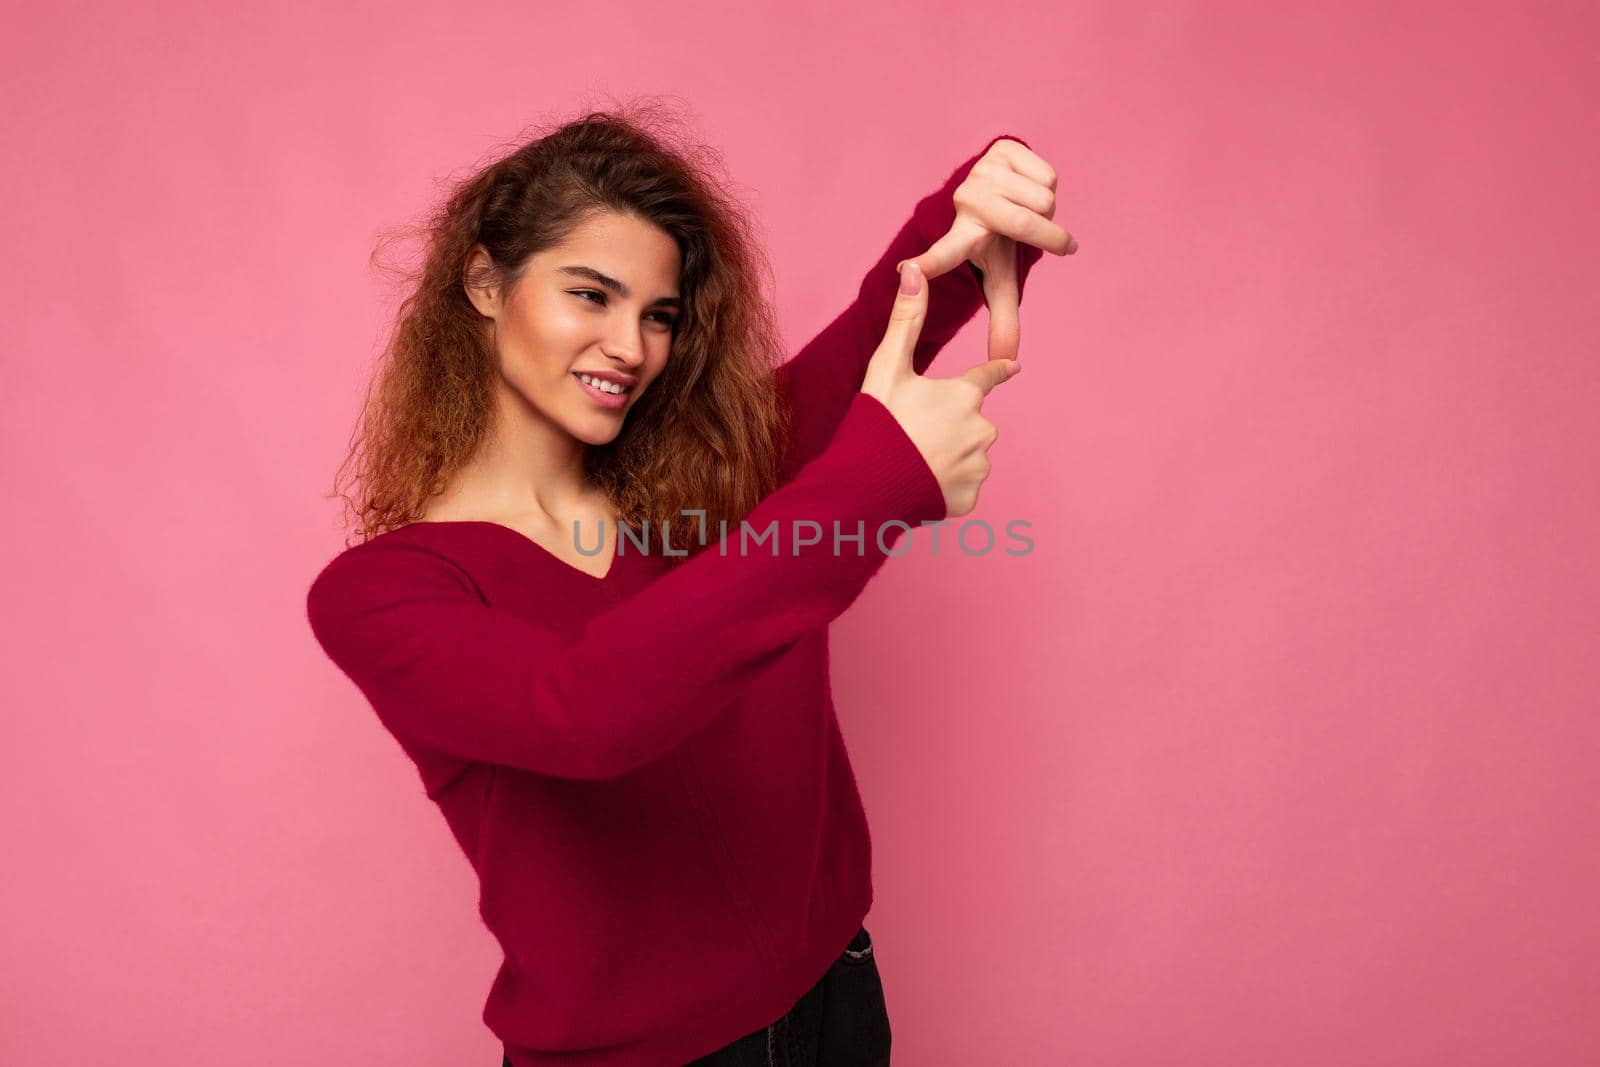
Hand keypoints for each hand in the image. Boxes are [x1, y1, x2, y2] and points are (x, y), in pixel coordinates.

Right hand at [861, 263, 1019, 517]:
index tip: (1011, 366)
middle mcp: (982, 429)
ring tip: (912, 462)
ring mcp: (978, 466)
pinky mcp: (970, 497)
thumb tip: (912, 269)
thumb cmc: (876, 422)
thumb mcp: (887, 367)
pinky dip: (944, 485)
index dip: (996, 371)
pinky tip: (920, 484)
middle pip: (970, 421)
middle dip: (948, 426)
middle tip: (912, 435)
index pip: (989, 376)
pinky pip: (961, 486)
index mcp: (965, 395)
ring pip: (967, 455)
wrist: (865, 487)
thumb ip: (905, 320)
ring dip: (946, 457)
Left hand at [896, 138, 1074, 361]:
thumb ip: (1004, 318)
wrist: (1005, 187)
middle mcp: (966, 201)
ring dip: (1049, 209)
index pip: (944, 254)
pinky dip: (1050, 186)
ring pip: (1042, 198)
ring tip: (1030, 210)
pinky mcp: (1002, 148)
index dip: (929, 263)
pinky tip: (1030, 186)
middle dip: (1051, 237)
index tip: (905, 271)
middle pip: (1024, 224)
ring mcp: (982, 171)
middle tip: (1061, 245)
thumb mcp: (1001, 277)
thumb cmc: (1000, 239)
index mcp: (962, 238)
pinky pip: (1047, 175)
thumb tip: (1009, 362)